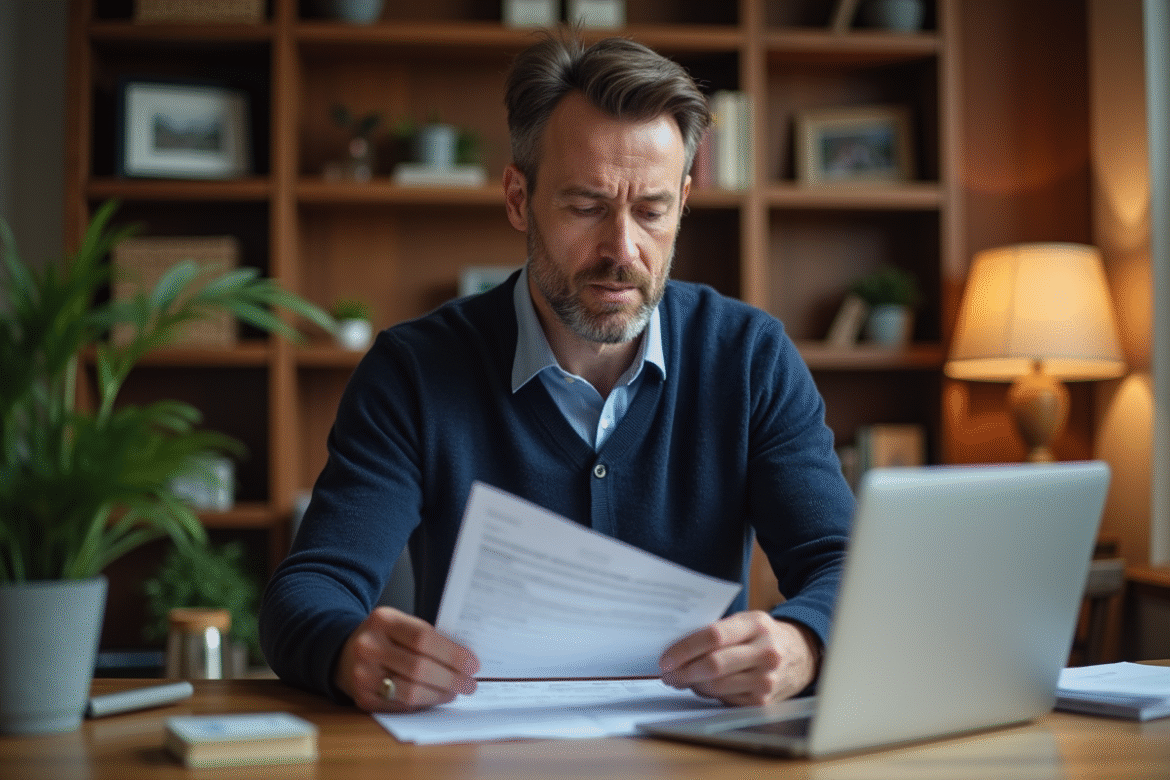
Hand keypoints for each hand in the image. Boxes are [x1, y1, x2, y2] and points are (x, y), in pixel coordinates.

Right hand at [334, 606, 479, 711]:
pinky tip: (434, 698)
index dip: (452, 654)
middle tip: (470, 683)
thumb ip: (427, 637)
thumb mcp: (400, 624)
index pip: (423, 637)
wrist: (343, 652)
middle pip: (419, 667)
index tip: (473, 664)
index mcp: (382, 620)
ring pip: (410, 691)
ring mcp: (362, 674)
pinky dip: (423, 704)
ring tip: (455, 692)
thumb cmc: (384, 638)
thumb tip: (465, 659)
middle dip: (451, 678)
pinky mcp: (362, 698)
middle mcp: (369, 646)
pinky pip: (400, 706)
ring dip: (440, 694)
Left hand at [658, 612, 819, 705]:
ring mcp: (766, 678)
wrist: (802, 654)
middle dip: (683, 671)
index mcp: (756, 625)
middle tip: (667, 673)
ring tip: (679, 679)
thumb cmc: (764, 635)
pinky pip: (725, 699)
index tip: (666, 658)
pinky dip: (708, 694)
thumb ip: (718, 629)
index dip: (684, 649)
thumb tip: (678, 647)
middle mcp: (765, 652)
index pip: (713, 636)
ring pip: (717, 686)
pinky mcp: (764, 700)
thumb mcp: (747, 621)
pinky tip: (701, 686)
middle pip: (713, 665)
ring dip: (692, 685)